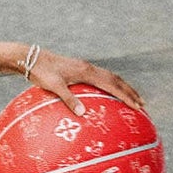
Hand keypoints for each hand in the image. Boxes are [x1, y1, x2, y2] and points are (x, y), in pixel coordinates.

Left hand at [27, 51, 146, 117]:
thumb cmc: (41, 73)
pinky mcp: (79, 69)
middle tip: (141, 104)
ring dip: (122, 88)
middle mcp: (89, 68)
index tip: (137, 106)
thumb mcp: (54, 87)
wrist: (31, 58)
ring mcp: (84, 68)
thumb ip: (69, 99)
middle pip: (116, 80)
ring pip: (109, 77)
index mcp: (86, 71)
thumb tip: (83, 114)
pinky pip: (100, 78)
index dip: (125, 95)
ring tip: (132, 99)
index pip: (112, 84)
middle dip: (129, 92)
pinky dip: (110, 85)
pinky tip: (109, 94)